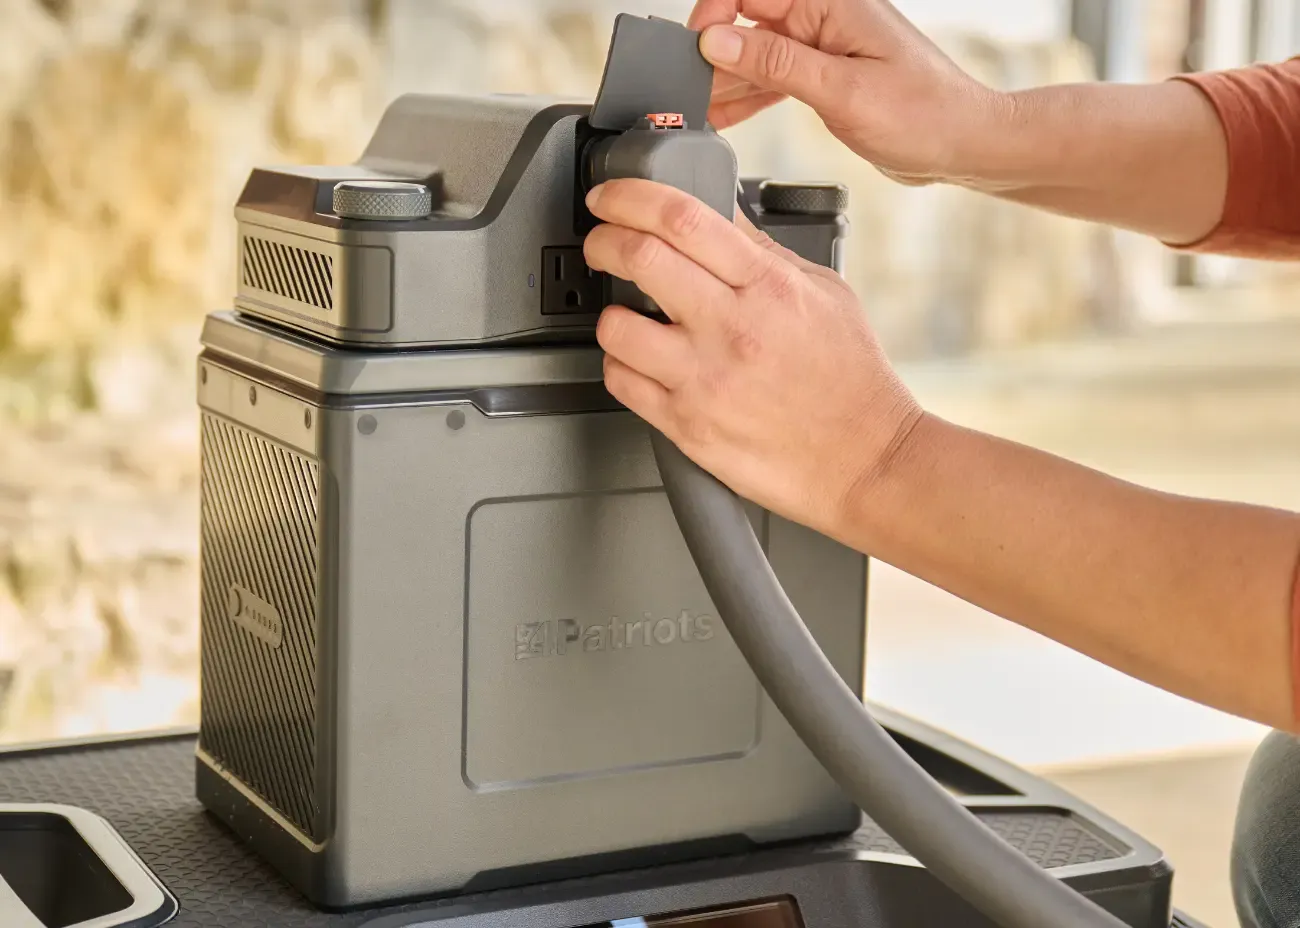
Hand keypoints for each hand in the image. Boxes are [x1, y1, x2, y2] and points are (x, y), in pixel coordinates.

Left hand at [582, 178, 921, 537]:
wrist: (867, 459)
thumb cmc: (851, 381)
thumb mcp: (825, 292)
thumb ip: (764, 252)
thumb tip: (718, 212)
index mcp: (767, 286)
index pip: (682, 217)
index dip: (630, 195)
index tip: (611, 196)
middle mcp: (731, 328)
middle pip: (638, 257)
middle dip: (603, 239)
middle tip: (601, 242)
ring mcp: (704, 379)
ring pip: (616, 325)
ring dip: (610, 312)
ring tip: (627, 314)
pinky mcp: (686, 426)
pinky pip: (621, 381)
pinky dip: (618, 363)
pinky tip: (638, 360)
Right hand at [686, 0, 1005, 185]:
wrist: (964, 145)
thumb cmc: (924, 114)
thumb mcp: (842, 91)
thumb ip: (777, 63)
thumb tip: (719, 40)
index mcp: (831, 3)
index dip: (714, 16)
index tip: (696, 51)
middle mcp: (824, 17)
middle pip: (747, 21)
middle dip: (714, 54)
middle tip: (692, 91)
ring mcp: (824, 47)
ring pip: (756, 53)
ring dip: (727, 80)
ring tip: (700, 109)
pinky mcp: (825, 76)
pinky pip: (774, 77)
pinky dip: (748, 96)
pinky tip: (724, 114)